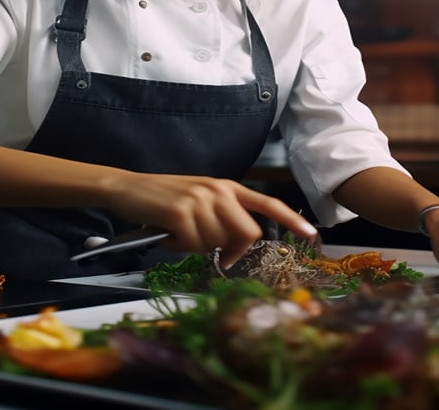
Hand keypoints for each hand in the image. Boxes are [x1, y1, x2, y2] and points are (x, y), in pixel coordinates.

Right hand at [105, 172, 316, 267]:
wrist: (127, 187)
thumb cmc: (164, 199)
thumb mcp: (200, 200)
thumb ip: (222, 218)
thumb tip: (233, 250)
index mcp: (227, 187)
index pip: (267, 204)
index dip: (292, 220)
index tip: (311, 234)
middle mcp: (218, 190)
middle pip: (248, 233)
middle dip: (232, 249)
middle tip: (210, 250)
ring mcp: (200, 199)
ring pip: (218, 243)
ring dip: (197, 247)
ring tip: (179, 232)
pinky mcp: (181, 211)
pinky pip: (194, 245)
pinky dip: (180, 246)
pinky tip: (168, 233)